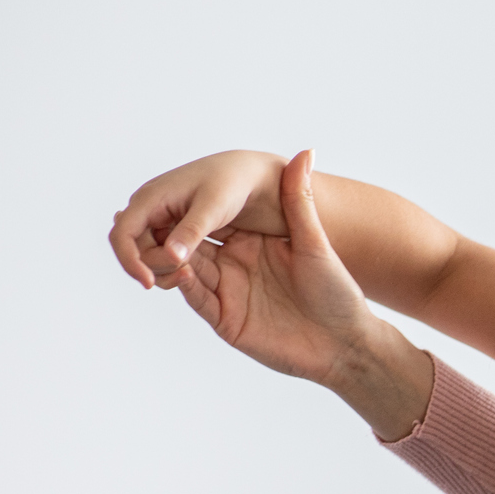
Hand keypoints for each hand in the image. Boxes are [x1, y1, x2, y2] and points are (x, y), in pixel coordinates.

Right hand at [111, 150, 288, 288]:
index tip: (149, 283)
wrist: (251, 176)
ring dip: (165, 269)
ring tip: (191, 274)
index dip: (130, 261)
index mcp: (151, 198)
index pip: (122, 234)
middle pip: (135, 250)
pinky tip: (194, 270)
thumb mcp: (214, 207)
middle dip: (155, 267)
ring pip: (149, 255)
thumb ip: (192, 231)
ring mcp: (161, 220)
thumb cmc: (233, 183)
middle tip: (188, 274)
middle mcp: (150, 209)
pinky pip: (165, 253)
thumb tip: (171, 256)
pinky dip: (176, 265)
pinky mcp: (176, 229)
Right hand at [158, 150, 433, 435]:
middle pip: (181, 247)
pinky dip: (184, 283)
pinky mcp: (227, 320)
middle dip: (160, 235)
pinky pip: (197, 298)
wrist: (348, 342)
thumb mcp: (315, 243)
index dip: (178, 214)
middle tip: (146, 223)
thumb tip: (307, 152)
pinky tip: (179, 270)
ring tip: (162, 246)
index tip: (161, 199)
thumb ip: (301, 199)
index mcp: (246, 243)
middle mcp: (232, 266)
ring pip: (181, 270)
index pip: (200, 225)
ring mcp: (228, 294)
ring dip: (165, 258)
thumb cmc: (338, 292)